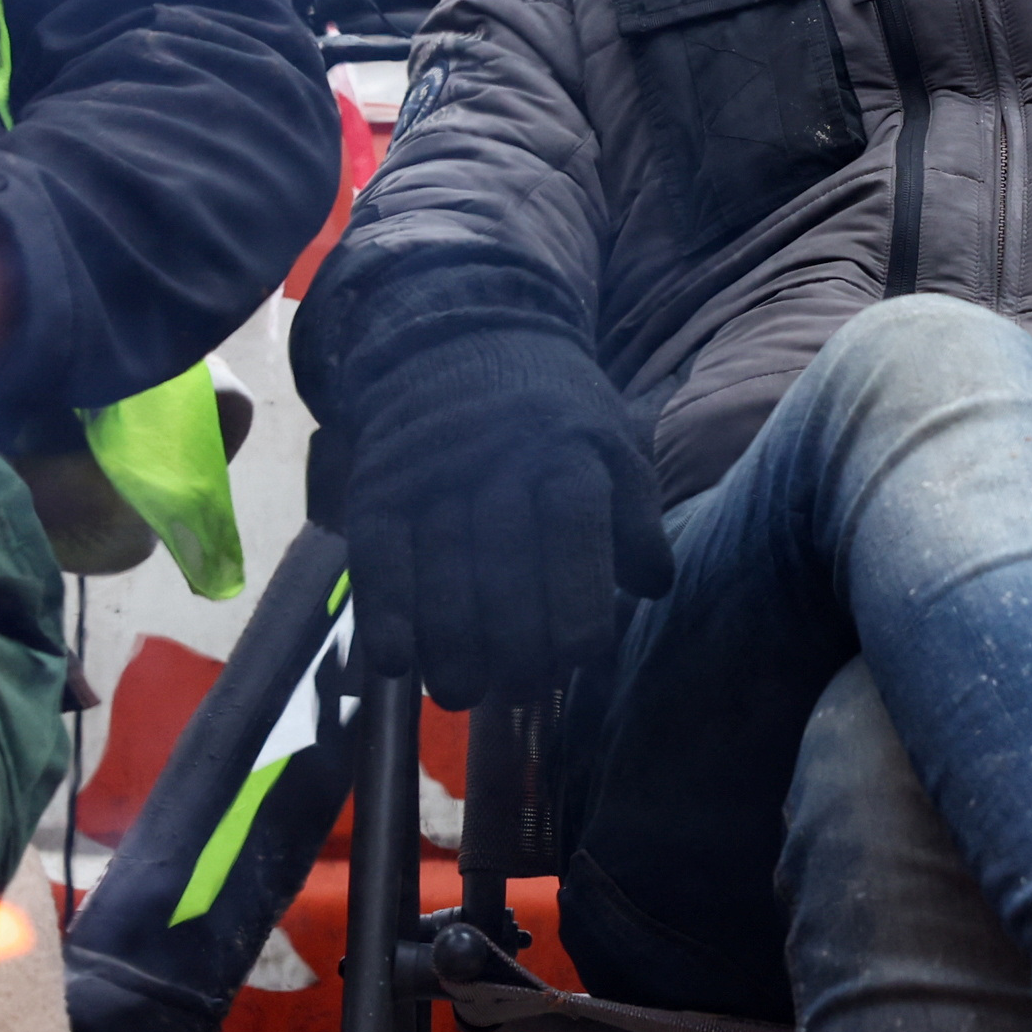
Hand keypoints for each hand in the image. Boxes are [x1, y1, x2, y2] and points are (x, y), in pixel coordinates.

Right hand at [338, 318, 674, 705]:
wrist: (461, 338)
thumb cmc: (555, 417)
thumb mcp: (610, 444)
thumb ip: (633, 517)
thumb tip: (654, 586)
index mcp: (568, 446)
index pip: (572, 521)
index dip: (575, 591)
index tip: (580, 653)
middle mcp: (498, 455)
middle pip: (502, 552)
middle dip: (512, 632)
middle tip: (519, 686)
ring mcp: (432, 470)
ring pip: (438, 561)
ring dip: (447, 637)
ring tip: (460, 693)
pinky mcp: (380, 486)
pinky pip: (377, 553)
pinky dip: (382, 610)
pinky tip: (391, 663)